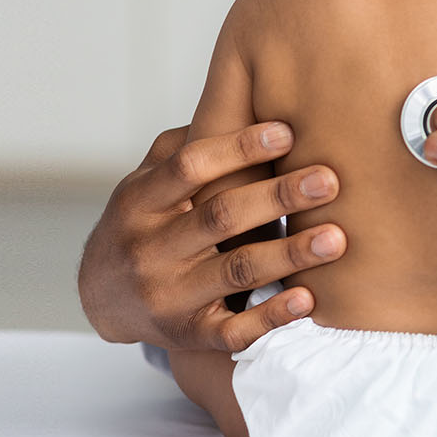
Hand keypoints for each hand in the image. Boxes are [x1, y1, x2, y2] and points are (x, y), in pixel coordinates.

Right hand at [77, 122, 345, 351]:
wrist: (100, 298)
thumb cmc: (141, 223)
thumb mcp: (143, 182)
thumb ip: (182, 147)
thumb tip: (239, 101)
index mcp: (139, 201)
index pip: (189, 167)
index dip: (237, 147)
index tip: (287, 131)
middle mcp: (149, 248)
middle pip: (219, 217)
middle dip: (278, 197)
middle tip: (330, 180)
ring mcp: (167, 295)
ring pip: (234, 271)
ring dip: (289, 254)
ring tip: (337, 238)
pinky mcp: (187, 334)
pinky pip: (233, 330)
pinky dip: (271, 315)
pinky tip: (308, 298)